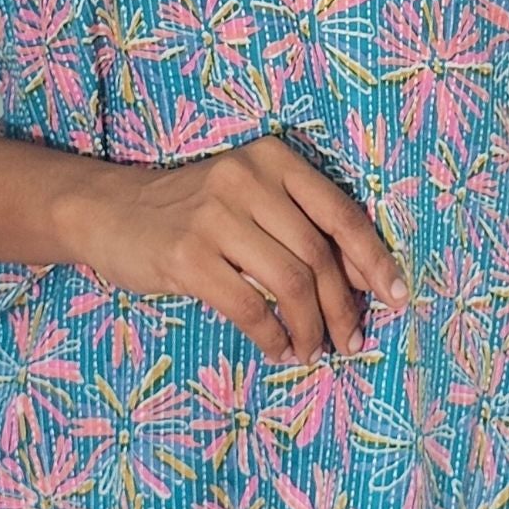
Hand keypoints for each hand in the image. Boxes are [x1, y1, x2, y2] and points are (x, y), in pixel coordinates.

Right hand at [72, 136, 410, 364]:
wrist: (110, 210)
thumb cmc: (193, 210)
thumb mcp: (248, 197)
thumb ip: (298, 225)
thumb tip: (362, 282)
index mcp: (273, 159)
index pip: (340, 213)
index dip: (375, 260)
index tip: (398, 298)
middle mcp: (247, 178)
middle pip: (317, 256)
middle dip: (343, 309)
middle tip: (351, 342)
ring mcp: (214, 216)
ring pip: (289, 283)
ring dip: (310, 328)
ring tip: (312, 350)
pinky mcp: (186, 256)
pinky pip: (249, 307)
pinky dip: (272, 336)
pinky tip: (277, 348)